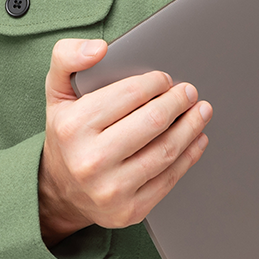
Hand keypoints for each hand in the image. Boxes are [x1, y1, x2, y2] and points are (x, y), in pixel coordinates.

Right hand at [37, 38, 210, 243]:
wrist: (60, 191)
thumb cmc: (67, 134)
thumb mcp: (57, 93)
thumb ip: (68, 58)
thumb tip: (99, 48)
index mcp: (72, 127)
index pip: (130, 94)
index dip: (156, 82)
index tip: (165, 79)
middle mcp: (90, 161)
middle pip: (154, 121)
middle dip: (179, 101)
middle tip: (189, 92)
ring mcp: (111, 189)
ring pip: (167, 150)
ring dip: (191, 126)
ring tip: (201, 111)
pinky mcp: (130, 210)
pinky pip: (170, 178)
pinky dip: (190, 155)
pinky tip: (197, 139)